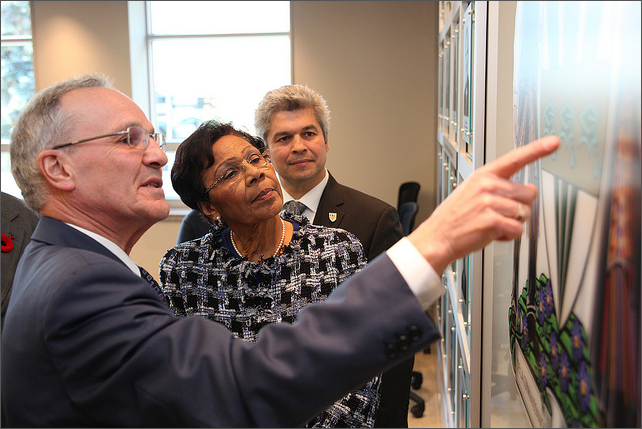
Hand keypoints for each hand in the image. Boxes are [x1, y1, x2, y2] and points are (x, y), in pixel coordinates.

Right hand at [407, 135, 559, 274]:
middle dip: (520, 207)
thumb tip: (529, 190)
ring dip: (513, 223)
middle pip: (529, 193)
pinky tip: (493, 234)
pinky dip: (508, 236)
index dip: (538, 149)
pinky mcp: (492, 221)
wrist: (438, 237)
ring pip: (525, 213)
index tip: (554, 142)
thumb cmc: (456, 216)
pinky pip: (517, 229)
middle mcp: (488, 185)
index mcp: (484, 175)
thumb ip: (499, 186)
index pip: (515, 158)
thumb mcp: (472, 191)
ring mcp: (490, 202)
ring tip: (493, 224)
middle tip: (500, 214)